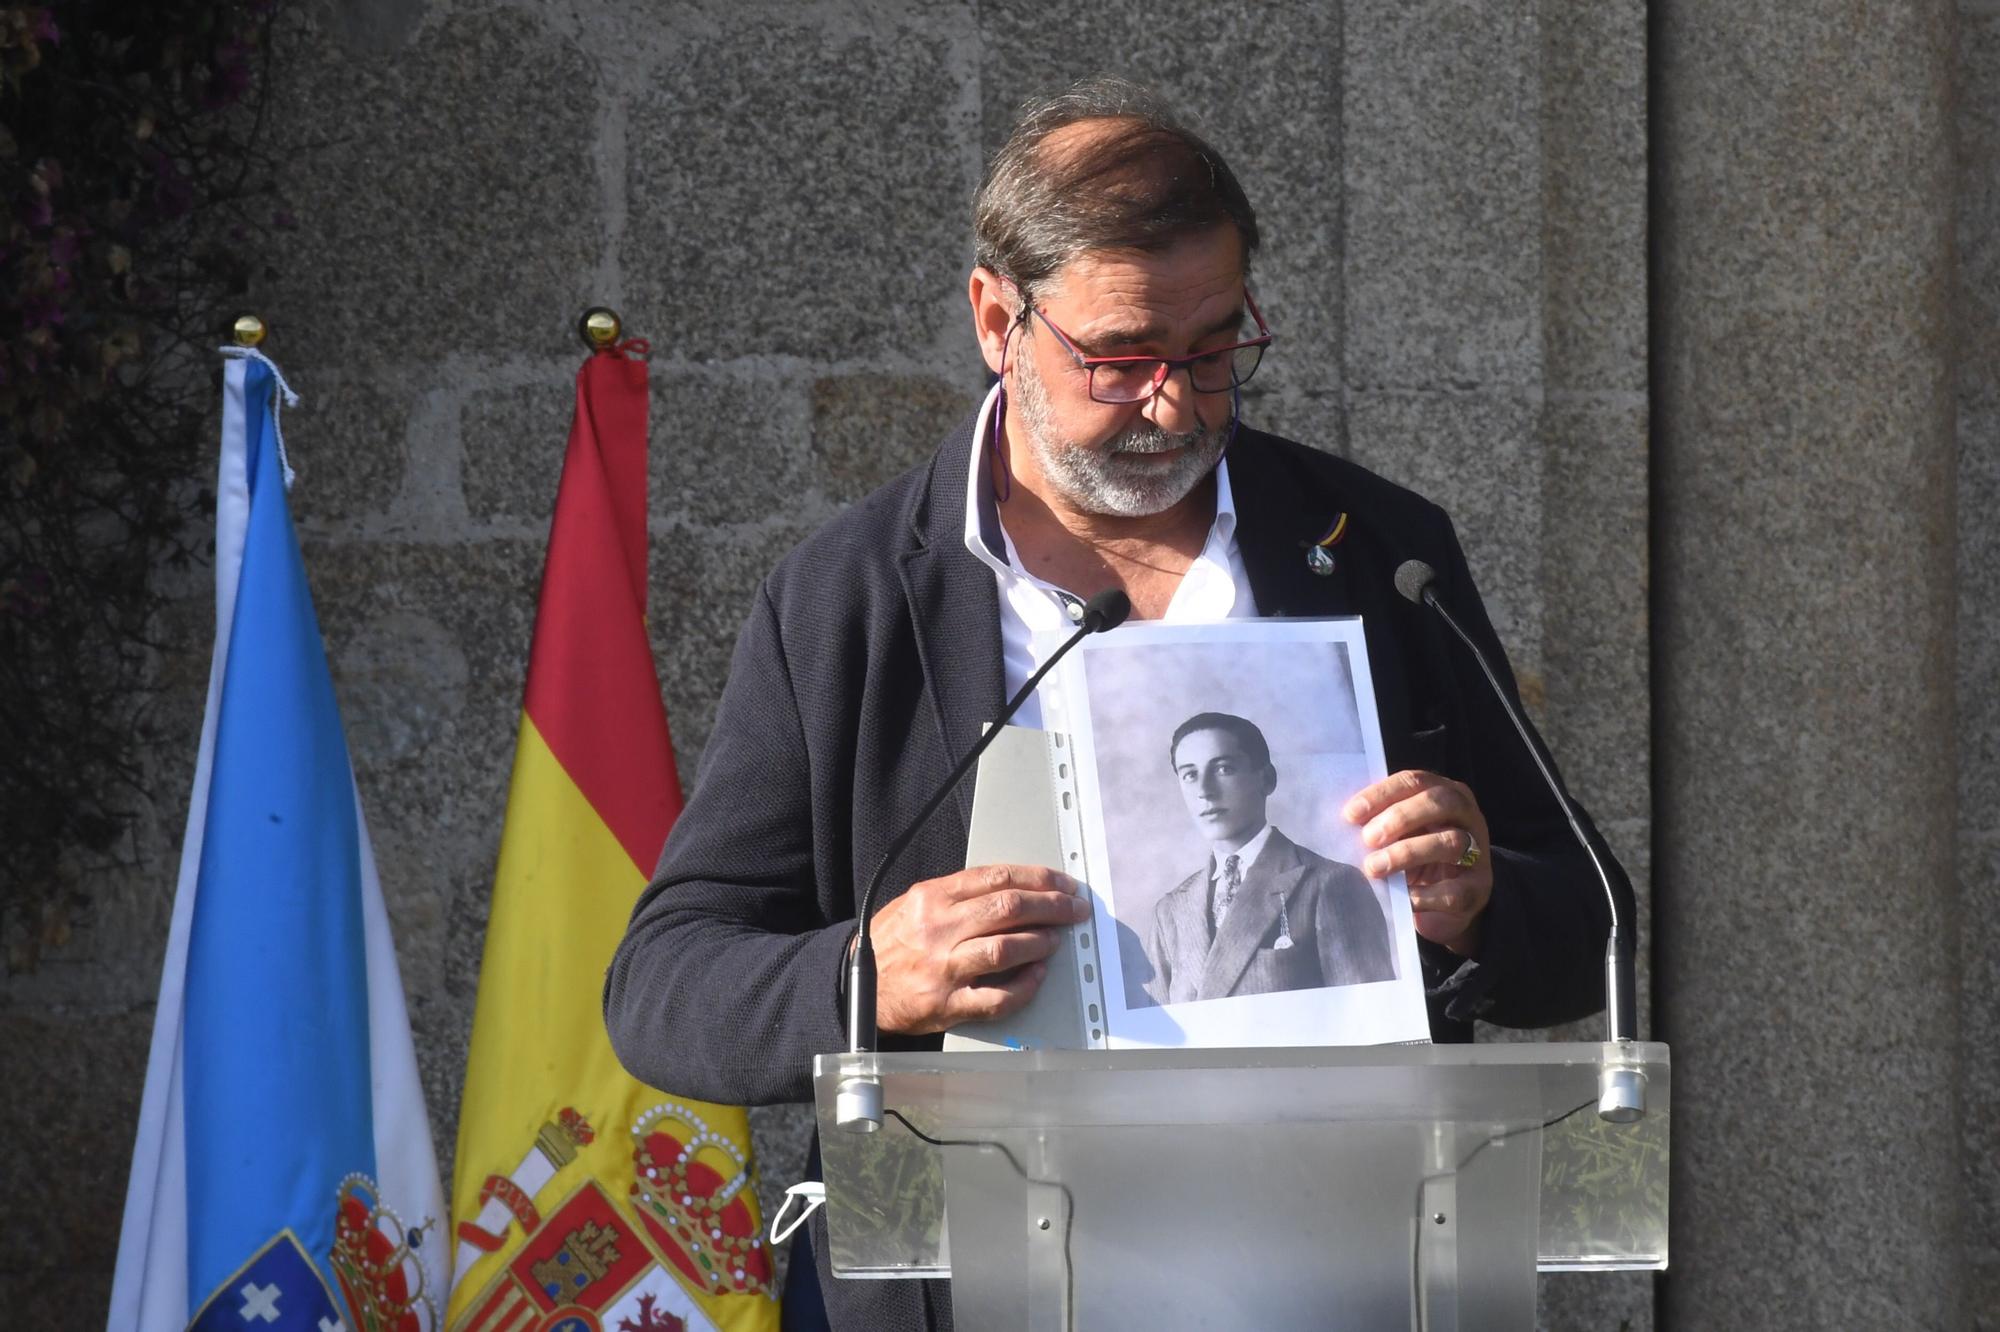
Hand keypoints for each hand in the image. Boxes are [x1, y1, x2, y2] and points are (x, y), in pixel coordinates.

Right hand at [869, 863, 1089, 1034]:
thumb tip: (1014, 889)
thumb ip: (960, 894)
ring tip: (1055, 939)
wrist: (856, 986)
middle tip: (1073, 909)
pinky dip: (1024, 986)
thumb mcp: (916, 903)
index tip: (1062, 883)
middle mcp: (938, 929)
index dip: (1038, 878)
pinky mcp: (947, 1005)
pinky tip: (1038, 976)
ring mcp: (944, 968)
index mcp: (932, 897)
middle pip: (1008, 908)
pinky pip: (996, 997)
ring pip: (1005, 949)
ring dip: (1040, 942)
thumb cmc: (891, 943)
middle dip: (1051, 906)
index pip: (996, 878)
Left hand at [1343, 770, 1492, 955]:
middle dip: (1400, 817)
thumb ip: (1381, 821)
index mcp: (1445, 793)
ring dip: (1407, 853)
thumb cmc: (1417, 856)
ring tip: (1374, 867)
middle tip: (1367, 838)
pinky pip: (1454, 890)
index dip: (1382, 794)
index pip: (1415, 781)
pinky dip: (1424, 895)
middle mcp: (1468, 816)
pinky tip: (1402, 897)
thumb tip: (1343, 821)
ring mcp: (1478, 852)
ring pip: (1450, 842)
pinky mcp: (1479, 889)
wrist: (1449, 902)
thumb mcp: (1402, 833)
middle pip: (1440, 802)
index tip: (1351, 814)